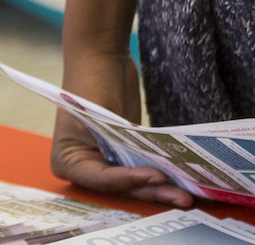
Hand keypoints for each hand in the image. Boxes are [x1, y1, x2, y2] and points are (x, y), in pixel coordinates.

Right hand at [49, 45, 193, 205]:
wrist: (100, 55)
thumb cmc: (89, 82)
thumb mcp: (97, 115)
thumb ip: (114, 144)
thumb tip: (145, 171)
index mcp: (68, 162)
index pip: (102, 180)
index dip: (129, 181)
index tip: (156, 176)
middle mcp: (86, 169)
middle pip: (122, 187)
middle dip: (151, 191)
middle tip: (180, 197)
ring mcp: (107, 162)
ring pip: (136, 183)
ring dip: (160, 188)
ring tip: (186, 195)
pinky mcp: (125, 153)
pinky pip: (143, 167)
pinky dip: (160, 171)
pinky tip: (181, 178)